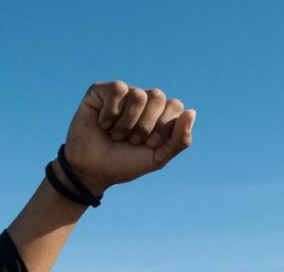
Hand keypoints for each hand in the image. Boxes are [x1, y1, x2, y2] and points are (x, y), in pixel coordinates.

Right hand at [62, 81, 194, 194]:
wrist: (92, 171)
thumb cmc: (124, 164)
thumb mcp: (158, 158)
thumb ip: (180, 139)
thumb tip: (192, 112)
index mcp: (159, 114)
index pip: (175, 106)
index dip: (162, 128)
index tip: (148, 145)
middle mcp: (142, 101)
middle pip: (158, 96)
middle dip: (144, 126)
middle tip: (131, 140)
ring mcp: (122, 95)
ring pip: (138, 94)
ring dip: (126, 122)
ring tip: (115, 134)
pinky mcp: (101, 91)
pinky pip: (118, 88)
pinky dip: (111, 112)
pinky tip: (103, 123)